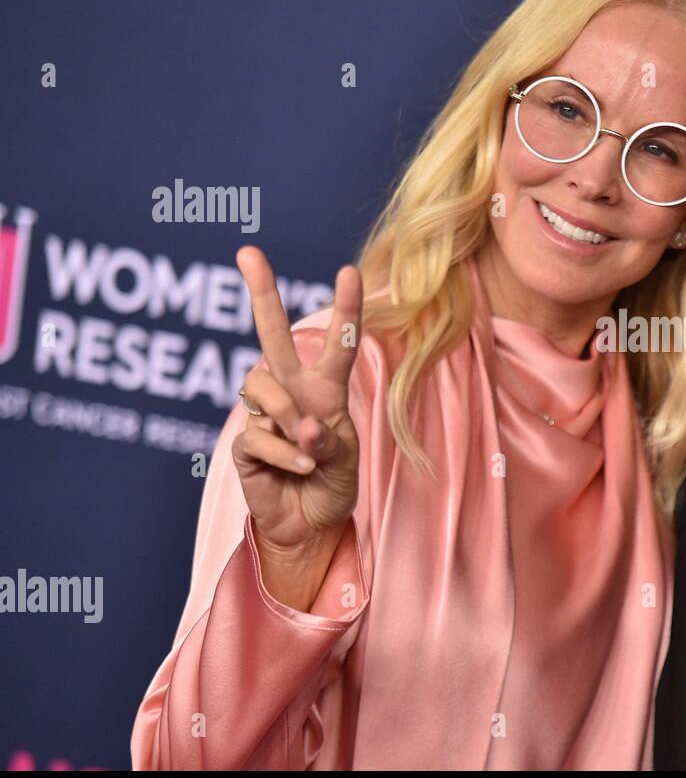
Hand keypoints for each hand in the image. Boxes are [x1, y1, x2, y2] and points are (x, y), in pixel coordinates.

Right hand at [231, 246, 363, 584]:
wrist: (310, 526)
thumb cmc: (333, 484)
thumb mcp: (346, 460)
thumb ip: (329, 440)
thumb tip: (302, 427)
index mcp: (326, 389)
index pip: (337, 343)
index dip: (345, 308)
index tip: (349, 271)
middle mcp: (292, 392)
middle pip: (271, 335)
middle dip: (261, 292)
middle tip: (248, 252)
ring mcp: (264, 414)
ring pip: (263, 385)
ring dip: (289, 417)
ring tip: (307, 448)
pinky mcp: (245, 443)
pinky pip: (259, 434)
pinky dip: (284, 456)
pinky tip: (296, 471)